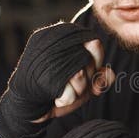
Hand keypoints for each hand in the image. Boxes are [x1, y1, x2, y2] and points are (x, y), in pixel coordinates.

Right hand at [0, 23, 110, 137]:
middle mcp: (51, 41)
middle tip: (73, 84)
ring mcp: (45, 59)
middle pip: (88, 59)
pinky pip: (70, 92)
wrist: (28, 104)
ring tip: (64, 90)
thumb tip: (110, 74)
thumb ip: (99, 73)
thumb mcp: (84, 79)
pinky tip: (56, 98)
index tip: (88, 71)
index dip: (96, 60)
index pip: (93, 41)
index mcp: (61, 33)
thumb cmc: (58, 86)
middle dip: (87, 78)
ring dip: (78, 90)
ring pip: (79, 75)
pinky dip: (67, 100)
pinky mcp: (41, 78)